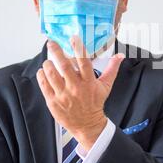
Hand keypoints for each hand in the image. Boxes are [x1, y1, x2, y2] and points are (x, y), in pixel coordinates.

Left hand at [36, 36, 124, 151]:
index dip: (79, 48)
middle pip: (64, 67)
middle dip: (57, 52)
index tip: (74, 38)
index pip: (84, 62)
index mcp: (89, 83)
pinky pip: (44, 85)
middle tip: (52, 43)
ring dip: (48, 64)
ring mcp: (63, 95)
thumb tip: (120, 56)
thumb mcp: (105, 86)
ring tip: (48, 60)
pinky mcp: (53, 101)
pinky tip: (42, 71)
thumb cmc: (95, 103)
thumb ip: (112, 69)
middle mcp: (75, 88)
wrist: (88, 124)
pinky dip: (42, 76)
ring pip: (52, 75)